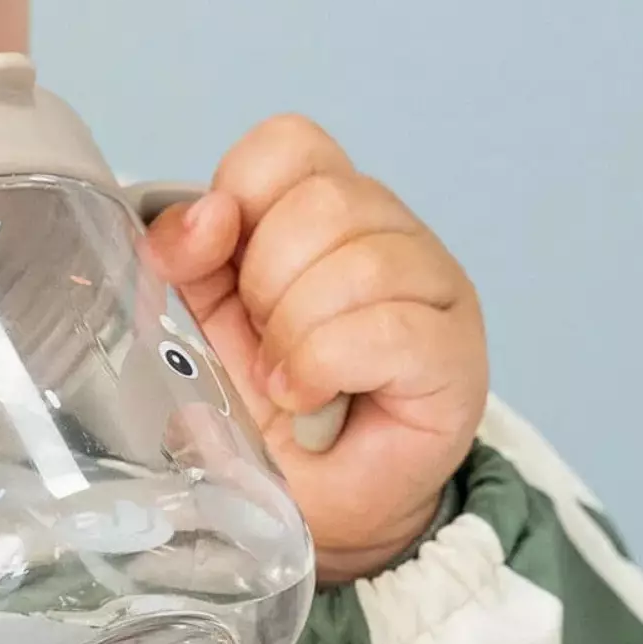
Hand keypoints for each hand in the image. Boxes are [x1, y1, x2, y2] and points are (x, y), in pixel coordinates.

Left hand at [147, 116, 487, 582]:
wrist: (308, 500)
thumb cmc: (263, 408)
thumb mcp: (202, 321)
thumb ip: (188, 257)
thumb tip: (203, 218)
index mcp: (323, 211)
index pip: (289, 144)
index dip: (238, 196)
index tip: (215, 265)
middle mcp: (389, 232)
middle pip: (323, 201)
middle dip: (265, 283)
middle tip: (262, 343)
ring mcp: (433, 288)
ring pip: (358, 263)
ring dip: (293, 335)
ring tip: (283, 382)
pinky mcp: (454, 352)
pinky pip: (386, 330)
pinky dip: (325, 367)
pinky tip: (306, 398)